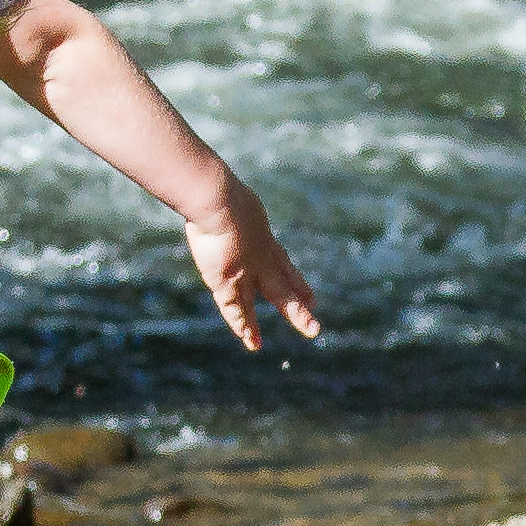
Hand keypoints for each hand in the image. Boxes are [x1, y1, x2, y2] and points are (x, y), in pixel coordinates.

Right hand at [180, 180, 320, 348]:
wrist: (216, 201)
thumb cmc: (218, 193)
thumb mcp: (228, 197)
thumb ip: (226, 202)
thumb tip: (210, 184)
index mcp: (262, 239)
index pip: (283, 264)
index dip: (295, 281)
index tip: (309, 296)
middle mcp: (261, 259)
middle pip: (285, 285)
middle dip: (300, 304)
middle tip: (315, 325)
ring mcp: (248, 271)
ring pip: (272, 299)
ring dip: (293, 315)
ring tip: (310, 331)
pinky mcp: (228, 281)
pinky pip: (235, 309)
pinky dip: (242, 325)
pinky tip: (252, 341)